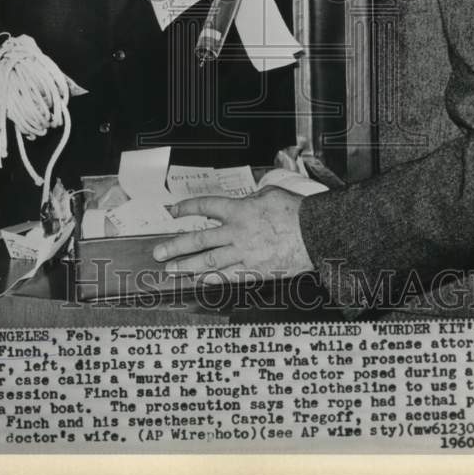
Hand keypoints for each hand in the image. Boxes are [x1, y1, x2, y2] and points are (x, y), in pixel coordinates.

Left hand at [152, 189, 313, 281]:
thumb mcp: (270, 194)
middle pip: (199, 239)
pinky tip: (200, 281)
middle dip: (176, 246)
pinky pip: (229, 276)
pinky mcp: (255, 270)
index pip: (206, 206)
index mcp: (240, 210)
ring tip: (172, 270)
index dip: (187, 208)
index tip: (173, 211)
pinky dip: (213, 279)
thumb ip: (252, 199)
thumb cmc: (295, 212)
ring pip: (210, 261)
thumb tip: (245, 201)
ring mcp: (245, 253)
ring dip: (188, 266)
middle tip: (159, 252)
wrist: (314, 233)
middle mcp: (237, 232)